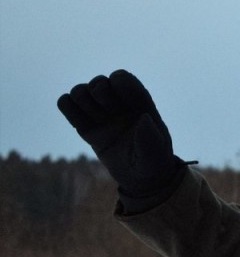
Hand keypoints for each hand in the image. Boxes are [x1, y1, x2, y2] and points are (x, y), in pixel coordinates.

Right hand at [57, 70, 184, 203]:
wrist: (140, 177)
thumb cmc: (153, 161)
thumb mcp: (155, 153)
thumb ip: (151, 138)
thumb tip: (143, 119)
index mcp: (140, 103)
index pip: (123, 79)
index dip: (117, 83)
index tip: (119, 105)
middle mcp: (119, 104)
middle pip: (99, 82)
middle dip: (99, 95)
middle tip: (107, 115)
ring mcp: (101, 114)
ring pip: (80, 90)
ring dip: (83, 102)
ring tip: (95, 119)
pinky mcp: (85, 126)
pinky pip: (66, 104)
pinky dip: (67, 107)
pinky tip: (80, 122)